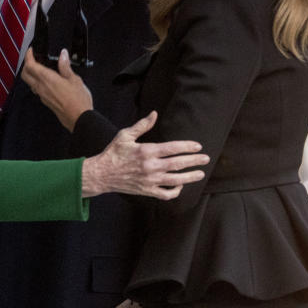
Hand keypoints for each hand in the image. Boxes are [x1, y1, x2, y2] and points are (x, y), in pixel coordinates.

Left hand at [21, 48, 92, 130]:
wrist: (79, 118)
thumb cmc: (78, 100)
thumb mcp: (74, 79)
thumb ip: (65, 66)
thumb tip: (63, 55)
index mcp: (47, 79)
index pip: (30, 65)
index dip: (28, 56)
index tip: (31, 51)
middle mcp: (41, 87)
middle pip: (25, 74)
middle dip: (26, 65)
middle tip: (33, 59)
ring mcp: (42, 95)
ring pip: (29, 82)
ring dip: (31, 74)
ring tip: (40, 68)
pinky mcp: (45, 101)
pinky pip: (36, 90)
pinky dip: (37, 82)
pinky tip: (47, 81)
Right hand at [81, 111, 208, 198]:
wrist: (102, 174)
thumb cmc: (113, 153)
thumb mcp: (125, 135)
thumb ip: (142, 125)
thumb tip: (154, 113)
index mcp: (146, 151)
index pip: (172, 148)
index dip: (187, 146)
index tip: (197, 146)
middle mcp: (150, 166)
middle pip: (178, 164)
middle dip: (194, 161)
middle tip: (206, 158)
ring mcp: (149, 180)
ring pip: (176, 180)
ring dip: (191, 177)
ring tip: (200, 173)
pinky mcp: (147, 191)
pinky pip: (166, 194)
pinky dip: (175, 191)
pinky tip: (180, 185)